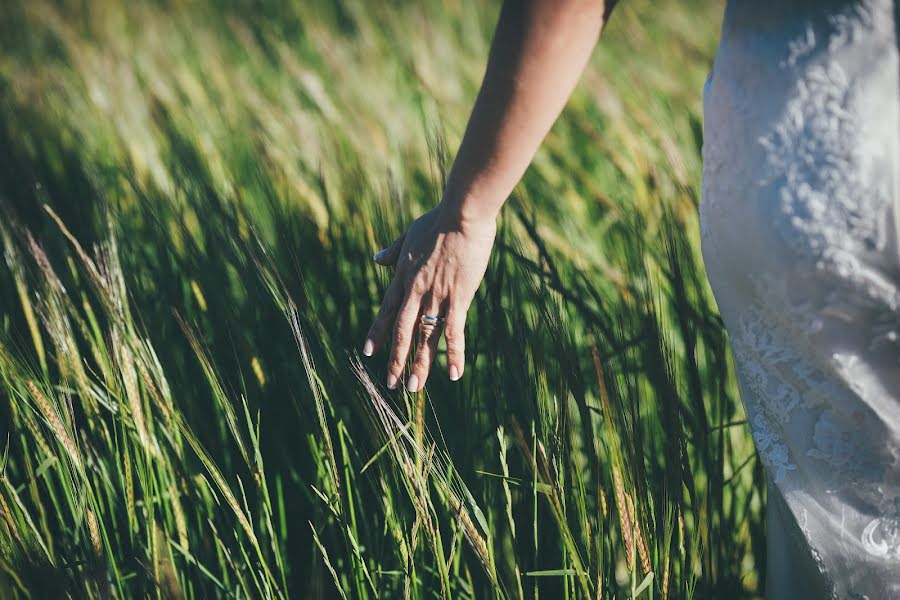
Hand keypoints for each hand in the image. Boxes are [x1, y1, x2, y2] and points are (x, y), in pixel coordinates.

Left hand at [363, 203, 495, 390]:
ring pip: (425, 337)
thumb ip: (393, 251)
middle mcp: (416, 291)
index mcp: (404, 277)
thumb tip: (376, 258)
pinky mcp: (458, 297)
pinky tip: (454, 375)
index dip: (377, 332)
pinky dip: (453, 355)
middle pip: (402, 331)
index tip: (369, 352)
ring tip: (413, 388)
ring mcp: (436, 296)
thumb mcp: (409, 234)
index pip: (387, 311)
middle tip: (391, 383)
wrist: (461, 214)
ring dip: (420, 364)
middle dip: (396, 358)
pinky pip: (454, 332)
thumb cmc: (438, 220)